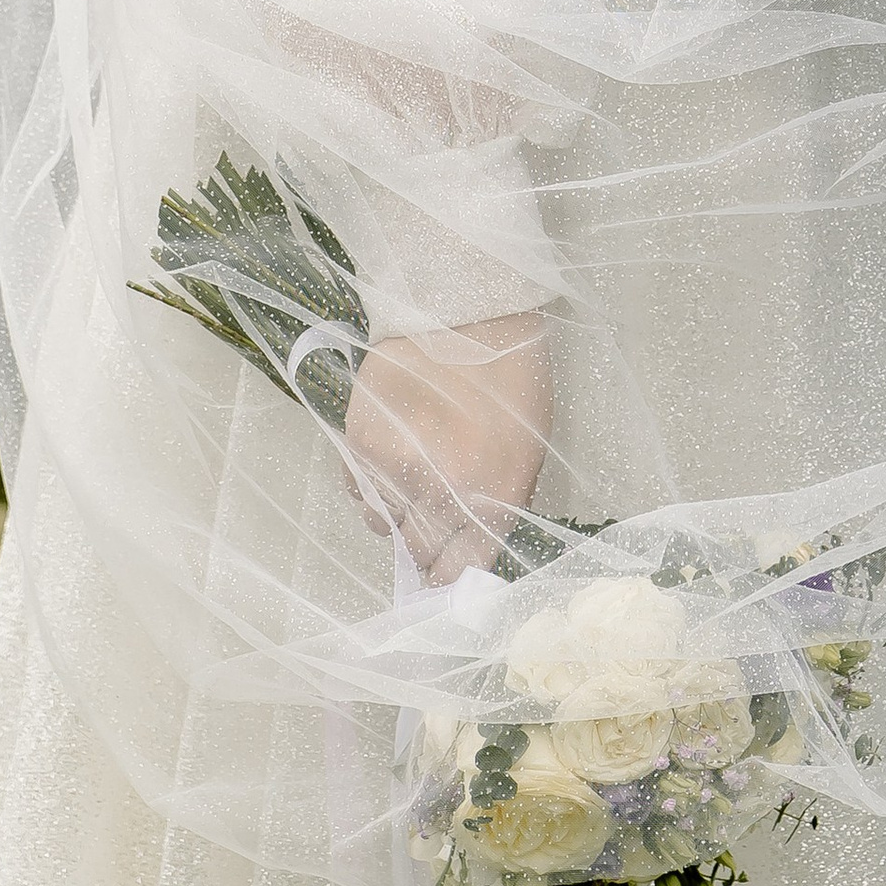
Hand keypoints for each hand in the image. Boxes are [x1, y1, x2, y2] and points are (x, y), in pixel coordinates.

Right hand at [343, 314, 550, 587]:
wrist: (469, 310)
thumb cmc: (512, 378)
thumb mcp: (528, 453)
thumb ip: (498, 509)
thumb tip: (468, 557)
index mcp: (490, 498)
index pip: (459, 572)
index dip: (453, 574)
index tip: (449, 570)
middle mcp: (438, 492)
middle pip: (419, 551)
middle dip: (429, 538)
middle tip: (438, 506)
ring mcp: (394, 467)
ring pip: (382, 522)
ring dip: (397, 508)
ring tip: (416, 467)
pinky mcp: (359, 441)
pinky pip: (357, 489)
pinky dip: (371, 481)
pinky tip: (393, 450)